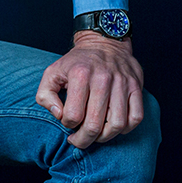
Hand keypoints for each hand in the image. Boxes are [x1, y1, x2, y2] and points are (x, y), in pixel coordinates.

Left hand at [35, 32, 144, 148]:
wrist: (103, 42)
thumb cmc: (76, 63)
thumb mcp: (52, 72)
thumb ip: (45, 95)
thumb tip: (58, 115)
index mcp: (80, 74)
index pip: (73, 115)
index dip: (67, 124)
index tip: (67, 122)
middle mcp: (102, 78)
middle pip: (95, 124)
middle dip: (84, 140)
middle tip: (78, 140)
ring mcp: (122, 83)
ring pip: (117, 125)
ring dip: (105, 137)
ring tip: (95, 135)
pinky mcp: (136, 87)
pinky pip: (135, 118)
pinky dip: (125, 129)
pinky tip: (113, 126)